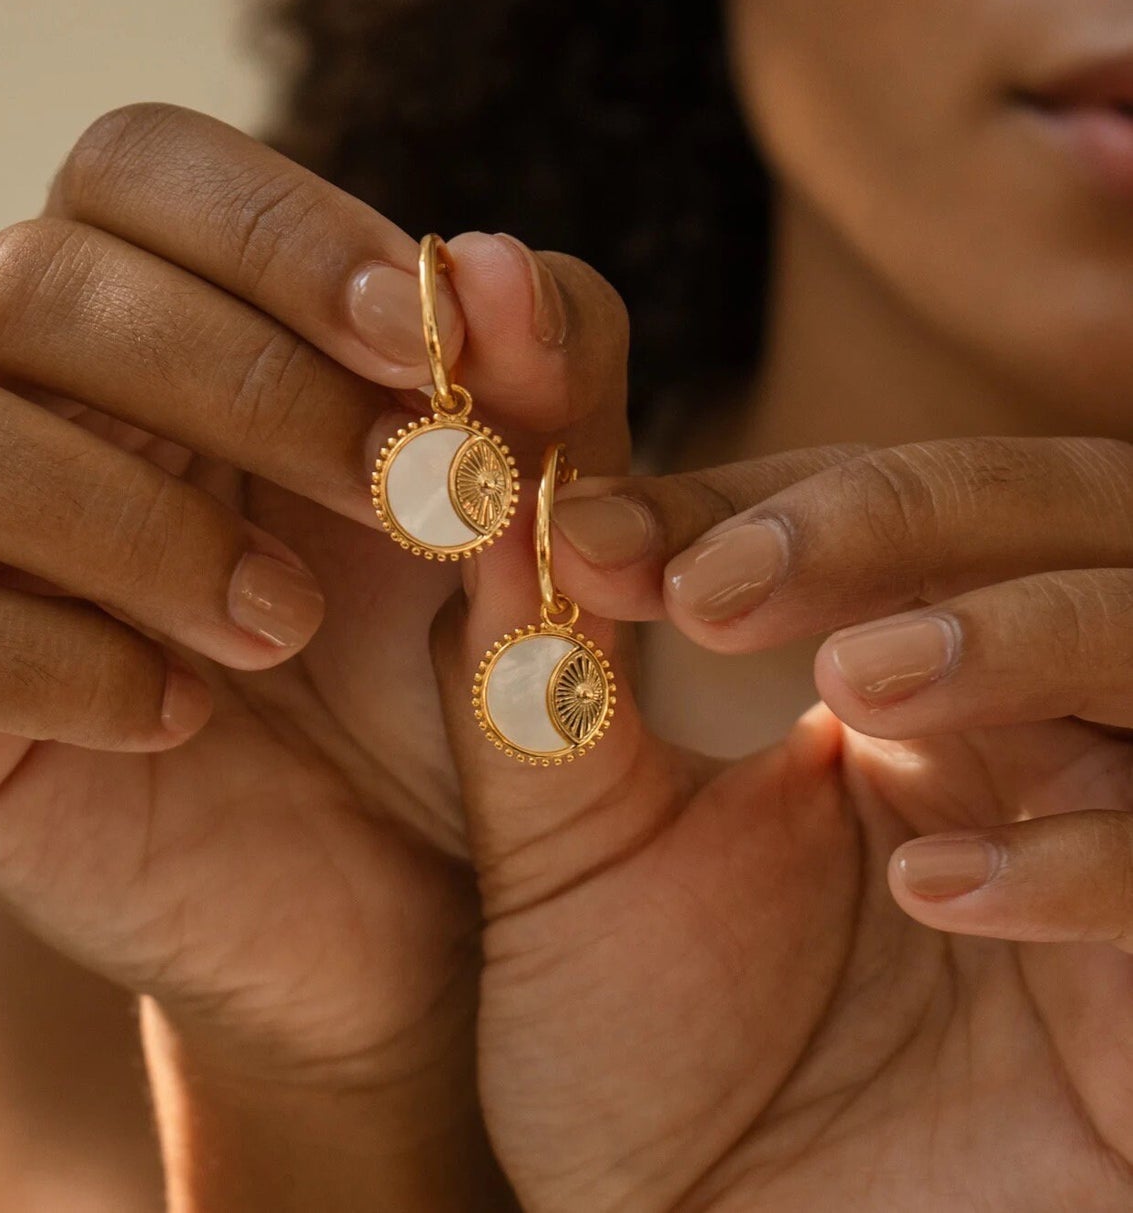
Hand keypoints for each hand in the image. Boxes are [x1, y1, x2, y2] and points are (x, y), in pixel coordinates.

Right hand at [0, 103, 630, 1203]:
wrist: (388, 873)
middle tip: (401, 496)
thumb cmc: (441, 651)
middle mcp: (11, 386)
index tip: (421, 340)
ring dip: (125, 517)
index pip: (142, 164)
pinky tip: (181, 715)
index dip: (276, 230)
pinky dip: (55, 665)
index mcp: (150, 299)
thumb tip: (494, 263)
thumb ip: (541, 380)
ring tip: (285, 623)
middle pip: (31, 280)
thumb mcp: (524, 513)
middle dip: (237, 380)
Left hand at [433, 435, 1132, 1210]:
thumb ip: (535, 689)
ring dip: (1020, 634)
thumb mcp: (564, 862)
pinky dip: (1091, 855)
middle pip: (1056, 512)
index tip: (591, 535)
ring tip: (861, 679)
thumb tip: (494, 509)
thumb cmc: (641, 1063)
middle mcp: (1035, 730)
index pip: (864, 510)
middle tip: (725, 584)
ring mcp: (1126, 837)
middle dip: (901, 519)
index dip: (748, 501)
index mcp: (901, 677)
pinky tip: (935, 888)